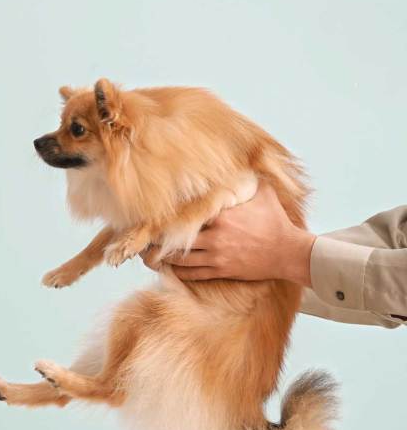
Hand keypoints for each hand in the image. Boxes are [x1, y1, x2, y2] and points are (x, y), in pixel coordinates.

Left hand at [141, 183, 315, 285]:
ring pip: (180, 259)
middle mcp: (216, 236)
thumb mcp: (262, 193)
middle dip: (156, 240)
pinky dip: (176, 271)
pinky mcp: (221, 270)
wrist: (289, 252)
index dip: (167, 217)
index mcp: (222, 216)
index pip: (187, 215)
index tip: (150, 215)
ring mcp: (217, 255)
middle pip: (176, 239)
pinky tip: (166, 268)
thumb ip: (245, 178)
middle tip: (140, 238)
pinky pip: (192, 273)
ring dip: (161, 258)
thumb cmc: (275, 220)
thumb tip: (240, 156)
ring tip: (147, 255)